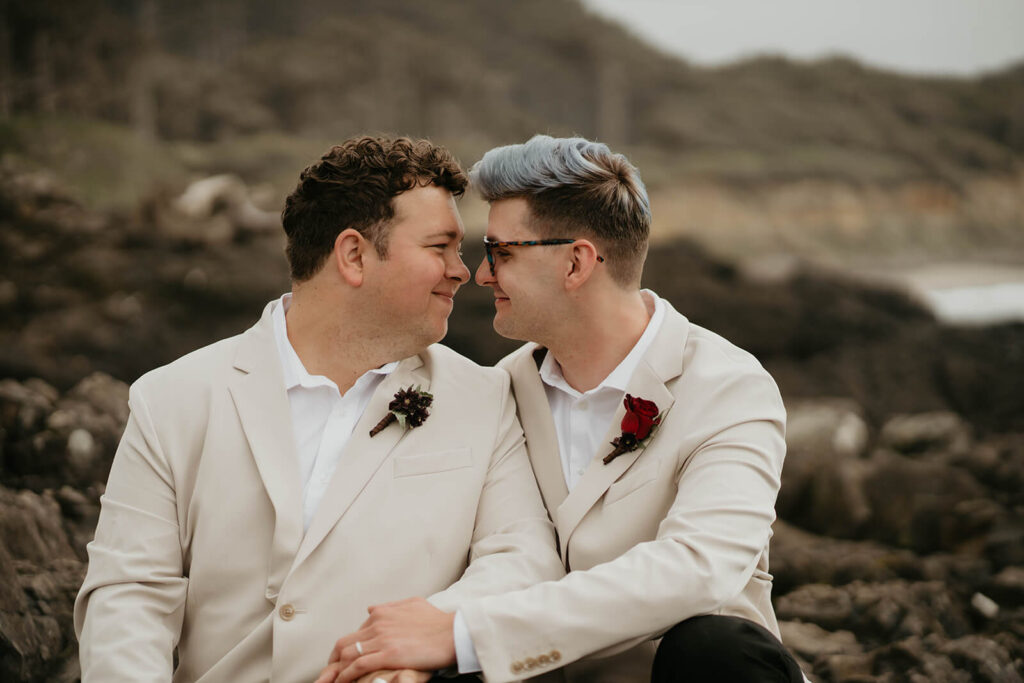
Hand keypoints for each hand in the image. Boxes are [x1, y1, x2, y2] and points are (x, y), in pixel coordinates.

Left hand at [314, 598, 455, 682]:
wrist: (454, 632)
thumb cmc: (438, 621)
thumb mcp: (413, 604)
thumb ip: (390, 606)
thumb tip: (370, 608)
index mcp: (382, 612)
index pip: (355, 632)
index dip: (346, 649)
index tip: (343, 661)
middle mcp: (378, 623)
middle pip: (344, 643)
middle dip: (333, 661)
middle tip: (330, 674)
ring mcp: (382, 638)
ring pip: (348, 655)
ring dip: (336, 670)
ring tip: (332, 682)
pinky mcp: (388, 654)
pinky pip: (358, 665)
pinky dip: (346, 675)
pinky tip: (343, 682)